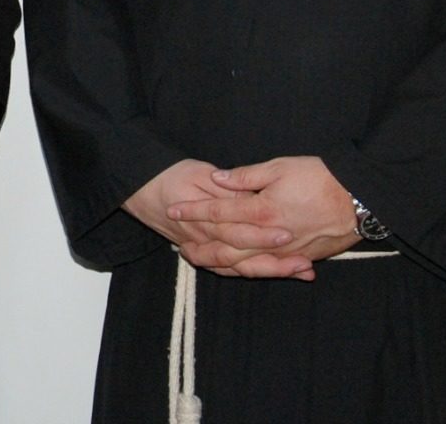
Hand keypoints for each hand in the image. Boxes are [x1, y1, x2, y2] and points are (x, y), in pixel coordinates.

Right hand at [124, 160, 308, 278]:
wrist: (140, 189)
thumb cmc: (171, 176)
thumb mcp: (198, 173)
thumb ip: (226, 188)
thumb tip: (250, 196)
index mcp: (205, 220)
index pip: (237, 232)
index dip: (262, 235)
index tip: (287, 234)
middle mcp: (205, 241)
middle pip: (243, 258)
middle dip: (275, 263)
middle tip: (304, 263)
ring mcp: (204, 250)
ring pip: (239, 269)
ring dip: (269, 271)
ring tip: (299, 271)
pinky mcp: (204, 253)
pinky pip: (230, 270)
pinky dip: (253, 272)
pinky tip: (275, 271)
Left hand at [167, 156, 360, 277]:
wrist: (360, 200)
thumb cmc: (320, 178)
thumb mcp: (280, 168)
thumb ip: (246, 177)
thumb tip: (217, 178)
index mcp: (262, 211)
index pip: (218, 212)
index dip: (194, 211)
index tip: (173, 209)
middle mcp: (269, 237)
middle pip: (226, 248)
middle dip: (200, 247)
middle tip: (179, 246)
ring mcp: (284, 252)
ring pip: (244, 264)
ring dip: (219, 263)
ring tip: (200, 259)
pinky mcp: (298, 258)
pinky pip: (266, 269)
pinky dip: (247, 270)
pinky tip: (234, 269)